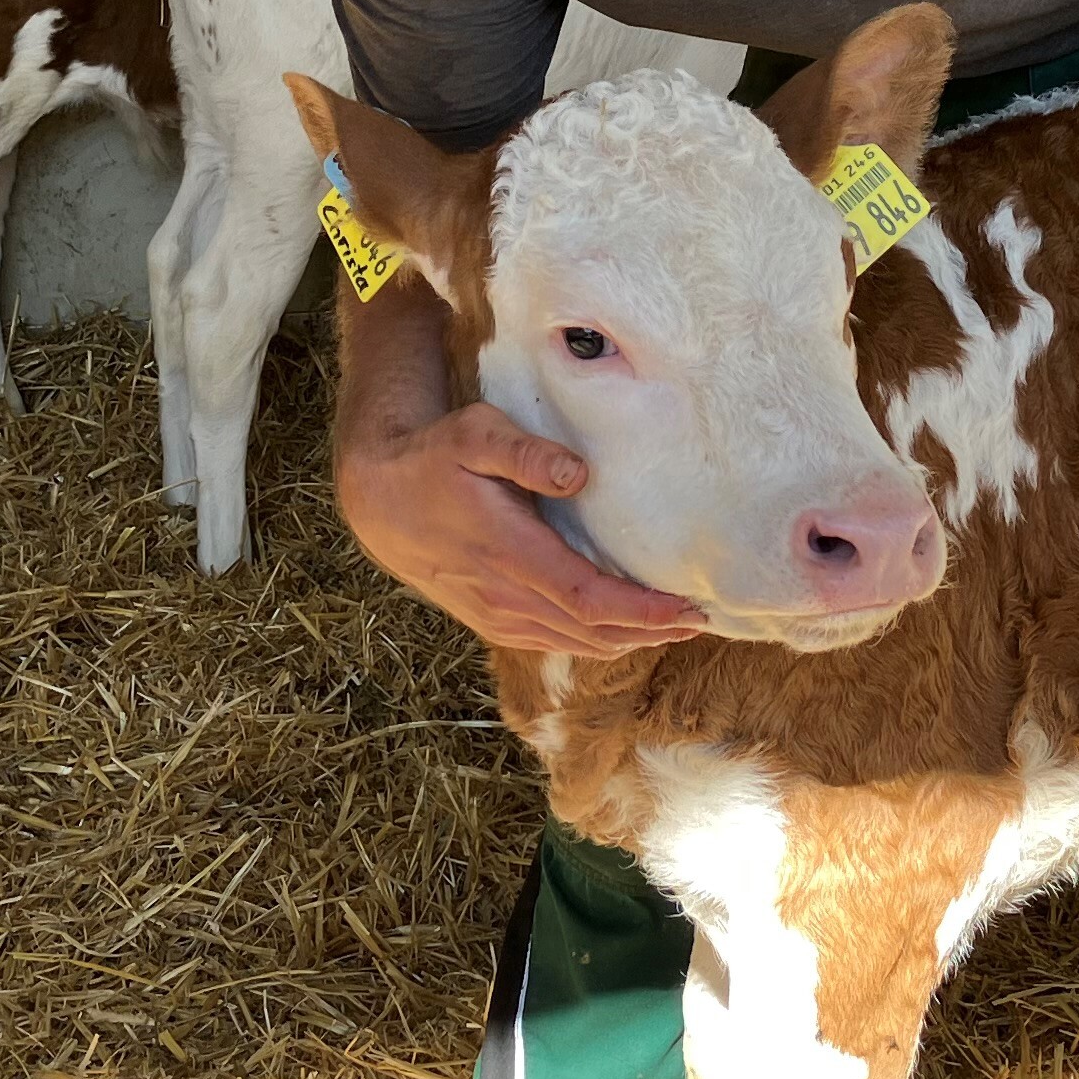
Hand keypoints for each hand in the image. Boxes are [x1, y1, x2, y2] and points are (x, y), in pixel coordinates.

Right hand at [339, 401, 708, 658]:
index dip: (643, 612)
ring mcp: (498, 615)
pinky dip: (594, 641)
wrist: (379, 501)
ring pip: (576, 643)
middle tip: (699, 622)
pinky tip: (620, 632)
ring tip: (673, 630)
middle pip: (594, 630)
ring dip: (628, 640)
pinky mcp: (492, 621)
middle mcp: (507, 596)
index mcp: (510, 553)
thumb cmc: (433, 458)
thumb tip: (577, 474)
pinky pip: (553, 641)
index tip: (689, 610)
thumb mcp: (474, 434)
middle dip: (650, 630)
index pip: (590, 599)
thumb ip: (525, 452)